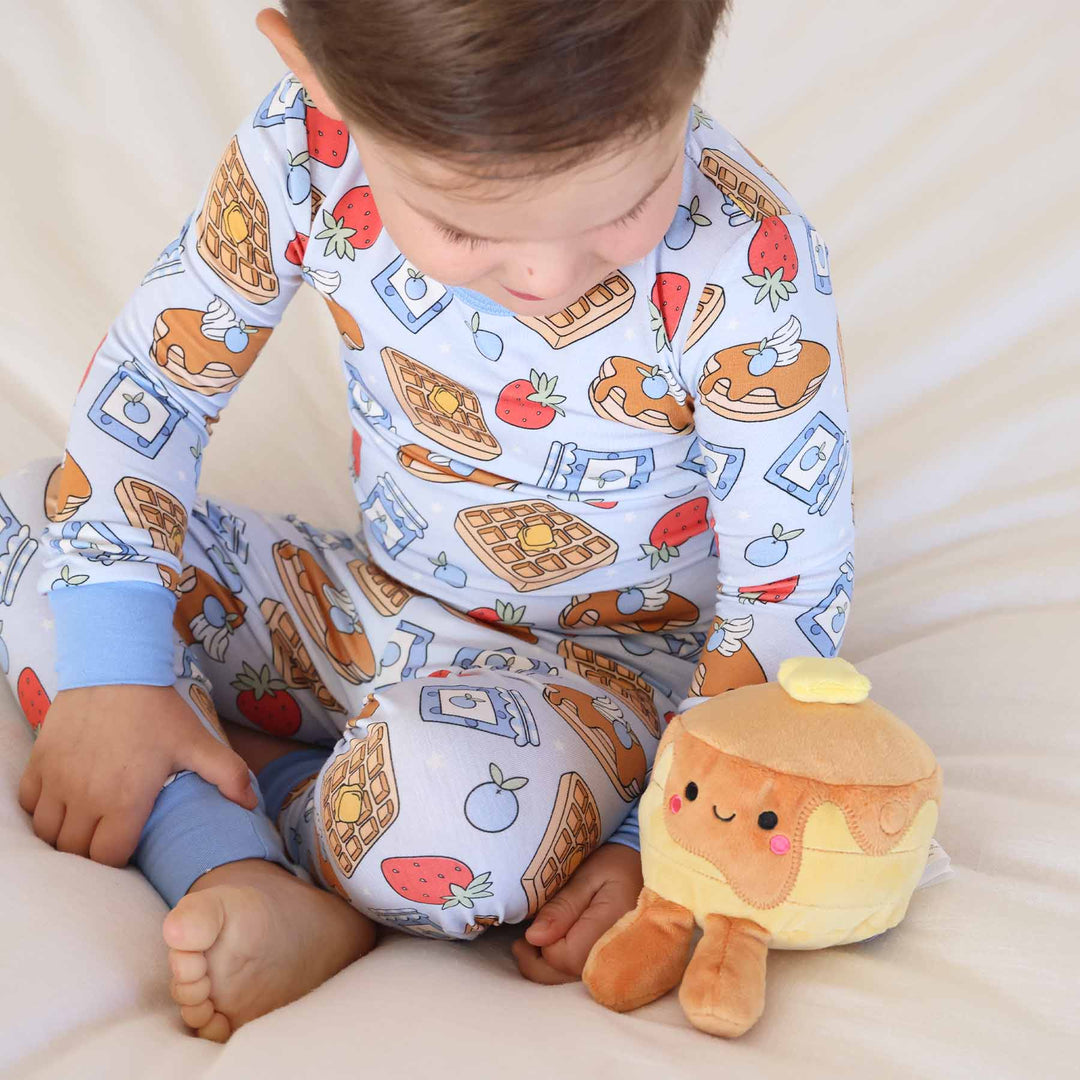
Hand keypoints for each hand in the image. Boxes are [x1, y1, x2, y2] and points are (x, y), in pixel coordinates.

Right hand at [18, 683, 257, 867]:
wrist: (115, 668)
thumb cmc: (157, 710)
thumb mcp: (197, 742)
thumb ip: (227, 774)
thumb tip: (250, 802)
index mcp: (124, 801)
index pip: (109, 859)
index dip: (119, 860)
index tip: (129, 848)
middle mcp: (85, 799)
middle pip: (76, 852)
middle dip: (92, 852)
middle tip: (108, 837)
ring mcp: (57, 782)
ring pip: (48, 833)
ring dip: (64, 835)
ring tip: (85, 824)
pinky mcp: (39, 763)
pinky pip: (28, 804)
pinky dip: (41, 810)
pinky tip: (63, 801)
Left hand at [512, 842, 642, 983]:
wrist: (647, 867)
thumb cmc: (616, 864)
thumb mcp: (587, 876)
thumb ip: (563, 906)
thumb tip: (534, 938)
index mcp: (608, 931)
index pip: (561, 956)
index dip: (541, 943)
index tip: (532, 924)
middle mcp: (613, 956)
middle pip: (564, 976)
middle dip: (537, 961)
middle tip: (520, 942)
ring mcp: (615, 963)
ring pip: (570, 981)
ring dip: (547, 966)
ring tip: (534, 944)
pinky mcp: (613, 963)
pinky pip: (582, 975)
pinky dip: (562, 966)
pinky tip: (554, 948)